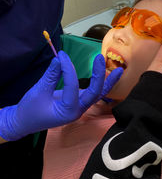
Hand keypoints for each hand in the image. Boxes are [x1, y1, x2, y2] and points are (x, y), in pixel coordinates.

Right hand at [0, 51, 122, 140]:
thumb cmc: (29, 110)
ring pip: (98, 94)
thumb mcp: (38, 92)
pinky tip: (107, 75)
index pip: (72, 86)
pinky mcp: (78, 102)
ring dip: (107, 82)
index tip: (60, 56)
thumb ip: (50, 76)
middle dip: (99, 75)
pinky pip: (92, 93)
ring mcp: (80, 107)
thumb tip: (59, 59)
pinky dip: (101, 84)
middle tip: (100, 58)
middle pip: (94, 93)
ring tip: (119, 70)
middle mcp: (78, 110)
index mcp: (67, 111)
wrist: (25, 122)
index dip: (67, 68)